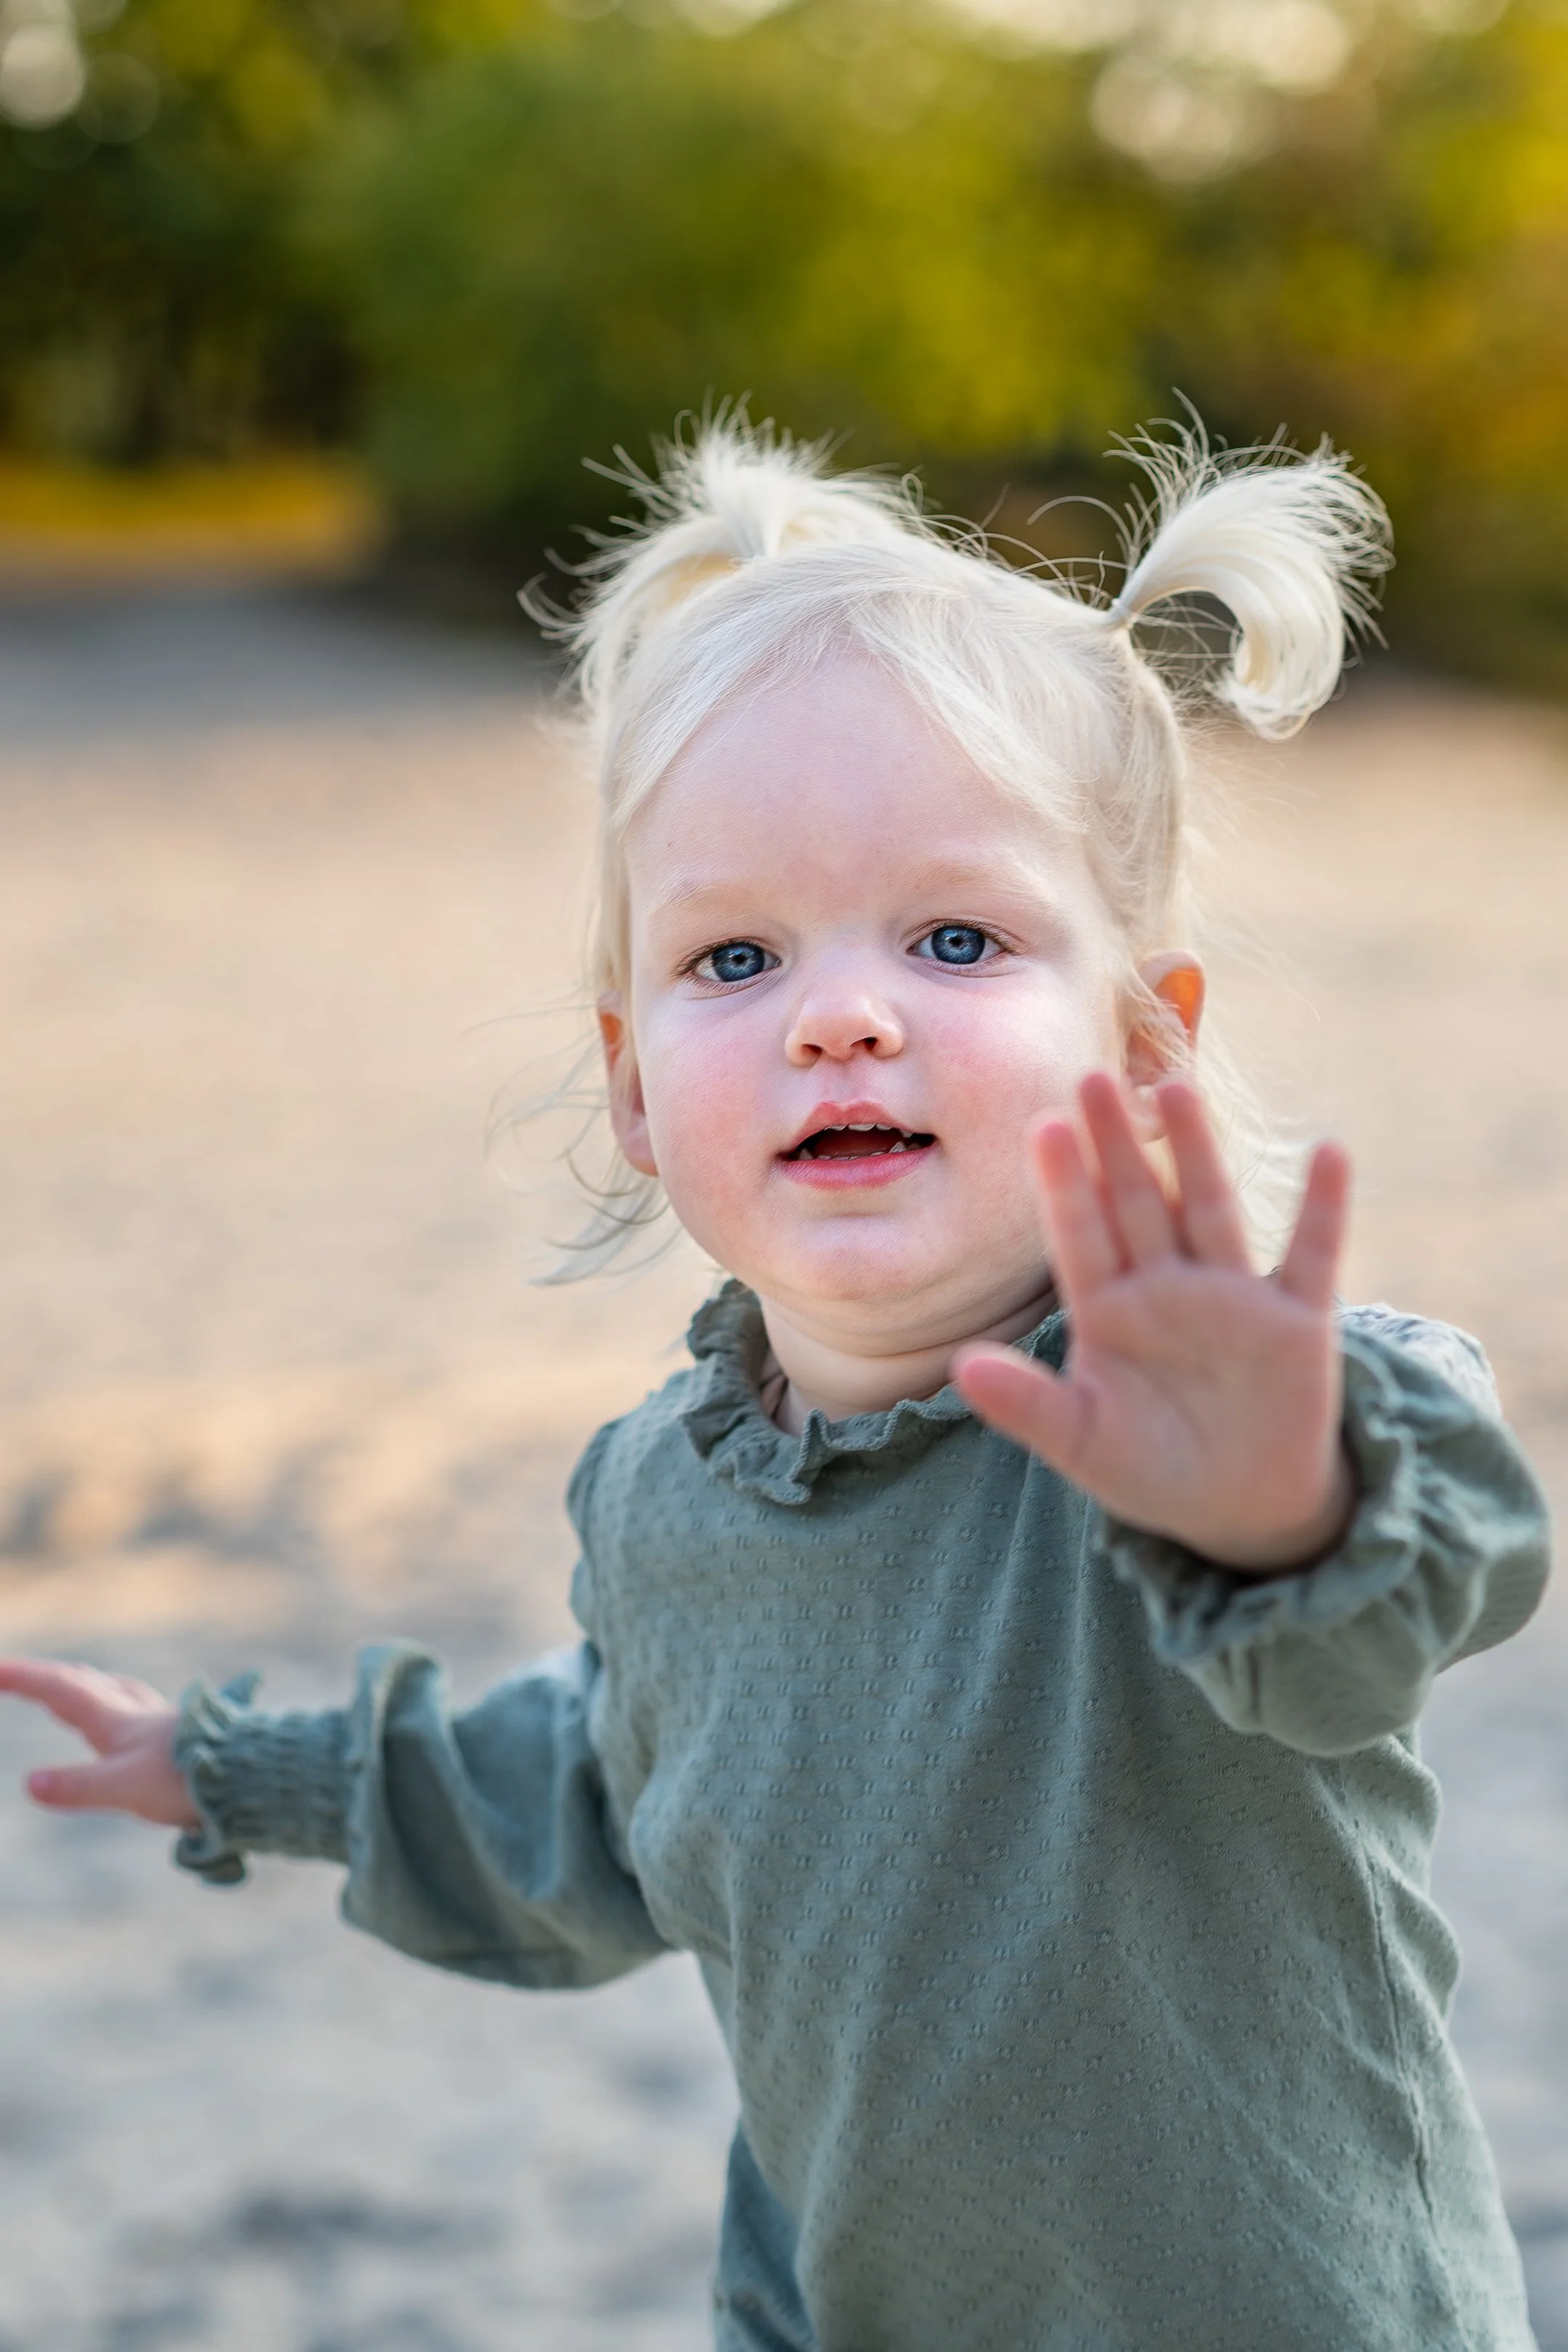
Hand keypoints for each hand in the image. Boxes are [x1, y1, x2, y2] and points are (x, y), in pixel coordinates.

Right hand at [0, 1657, 197, 1826]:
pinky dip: (111, 1701)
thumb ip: (77, 1786)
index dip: (23, 1677)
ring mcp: (158, 1721)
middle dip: (44, 1676)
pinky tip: (128, 1715)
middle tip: (14, 1674)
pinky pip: (132, 1706)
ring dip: (81, 1683)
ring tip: (67, 1684)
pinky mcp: (176, 1736)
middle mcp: (135, 1712)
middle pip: (82, 1681)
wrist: (253, 1777)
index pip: (59, 1687)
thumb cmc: (191, 1781)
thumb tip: (29, 1783)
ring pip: (111, 1689)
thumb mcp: (126, 1788)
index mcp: (116, 1719)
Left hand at [954, 1074, 1354, 1572]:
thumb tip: (959, 1366)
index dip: (1063, 1186)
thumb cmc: (1149, 1470)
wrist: (1238, 1509)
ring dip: (1197, 1152)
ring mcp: (1233, 1297)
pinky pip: (1313, 1254)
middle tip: (1091, 1077)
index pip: (1080, 1236)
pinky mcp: (1296, 1320)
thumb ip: (1025, 1406)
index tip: (1041, 1127)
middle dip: (1115, 1144)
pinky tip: (1329, 1153)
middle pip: (1136, 1203)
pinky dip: (1324, 1208)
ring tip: (1176, 1087)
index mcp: (1109, 1311)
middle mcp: (1166, 1288)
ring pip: (1209, 1210)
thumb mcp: (1081, 1443)